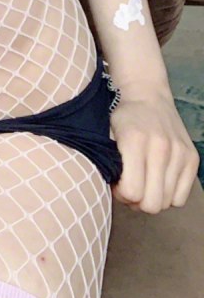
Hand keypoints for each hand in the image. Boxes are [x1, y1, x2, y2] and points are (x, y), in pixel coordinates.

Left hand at [110, 85, 199, 213]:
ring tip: (143, 182)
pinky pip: (180, 198)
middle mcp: (161, 147)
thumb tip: (114, 193)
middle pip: (151, 204)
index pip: (132, 192)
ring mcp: (180, 153)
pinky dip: (168, 195)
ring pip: (166, 203)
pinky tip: (158, 180)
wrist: (147, 94)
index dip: (121, 194)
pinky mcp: (192, 158)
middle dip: (136, 202)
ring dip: (152, 198)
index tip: (117, 183)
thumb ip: (108, 162)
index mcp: (135, 141)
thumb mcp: (105, 133)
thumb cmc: (122, 117)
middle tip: (130, 186)